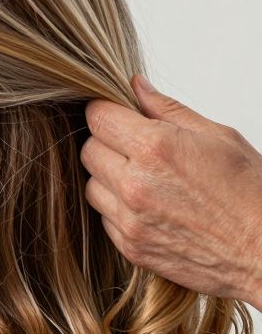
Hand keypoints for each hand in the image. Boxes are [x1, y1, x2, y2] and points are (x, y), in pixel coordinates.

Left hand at [82, 75, 261, 306]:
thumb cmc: (252, 195)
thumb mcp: (218, 137)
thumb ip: (168, 109)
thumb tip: (136, 86)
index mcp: (155, 149)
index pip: (97, 117)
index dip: (106, 112)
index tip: (118, 116)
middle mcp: (135, 184)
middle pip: (88, 150)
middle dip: (108, 144)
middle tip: (138, 149)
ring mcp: (130, 219)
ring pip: (91, 185)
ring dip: (110, 178)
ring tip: (148, 181)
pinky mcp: (131, 247)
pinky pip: (104, 218)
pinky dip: (119, 210)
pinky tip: (151, 207)